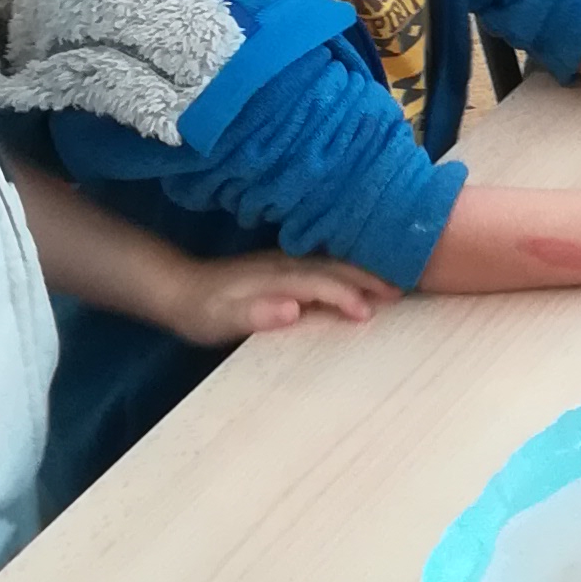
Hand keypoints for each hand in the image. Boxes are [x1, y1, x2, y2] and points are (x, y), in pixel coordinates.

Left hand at [147, 250, 395, 346]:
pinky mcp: (283, 265)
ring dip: (363, 269)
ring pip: (333, 261)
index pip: (321, 283)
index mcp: (276, 278)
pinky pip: (325, 262)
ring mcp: (285, 262)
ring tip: (393, 279)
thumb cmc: (201, 312)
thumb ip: (257, 314)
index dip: (347, 295)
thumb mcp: (222, 320)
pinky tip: (358, 272)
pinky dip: (347, 267)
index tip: (372, 311)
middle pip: (335, 267)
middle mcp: (286, 264)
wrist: (177, 288)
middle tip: (403, 288)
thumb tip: (294, 309)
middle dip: (369, 276)